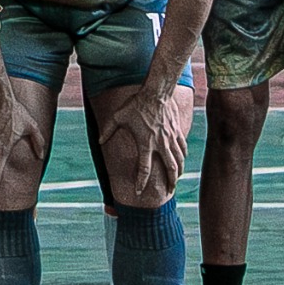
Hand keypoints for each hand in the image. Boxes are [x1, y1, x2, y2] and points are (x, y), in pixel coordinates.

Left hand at [95, 89, 188, 208]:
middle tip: (170, 192)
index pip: (144, 169)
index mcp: (146, 143)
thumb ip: (108, 130)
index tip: (139, 192)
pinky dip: (183, 156)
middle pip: (169, 169)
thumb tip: (99, 141)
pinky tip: (183, 160)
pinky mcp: (177, 131)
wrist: (156, 92)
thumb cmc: (136, 104)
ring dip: (179, 172)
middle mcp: (160, 144)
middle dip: (170, 183)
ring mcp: (171, 138)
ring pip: (179, 160)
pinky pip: (183, 147)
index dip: (141, 182)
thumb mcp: (118, 117)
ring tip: (177, 180)